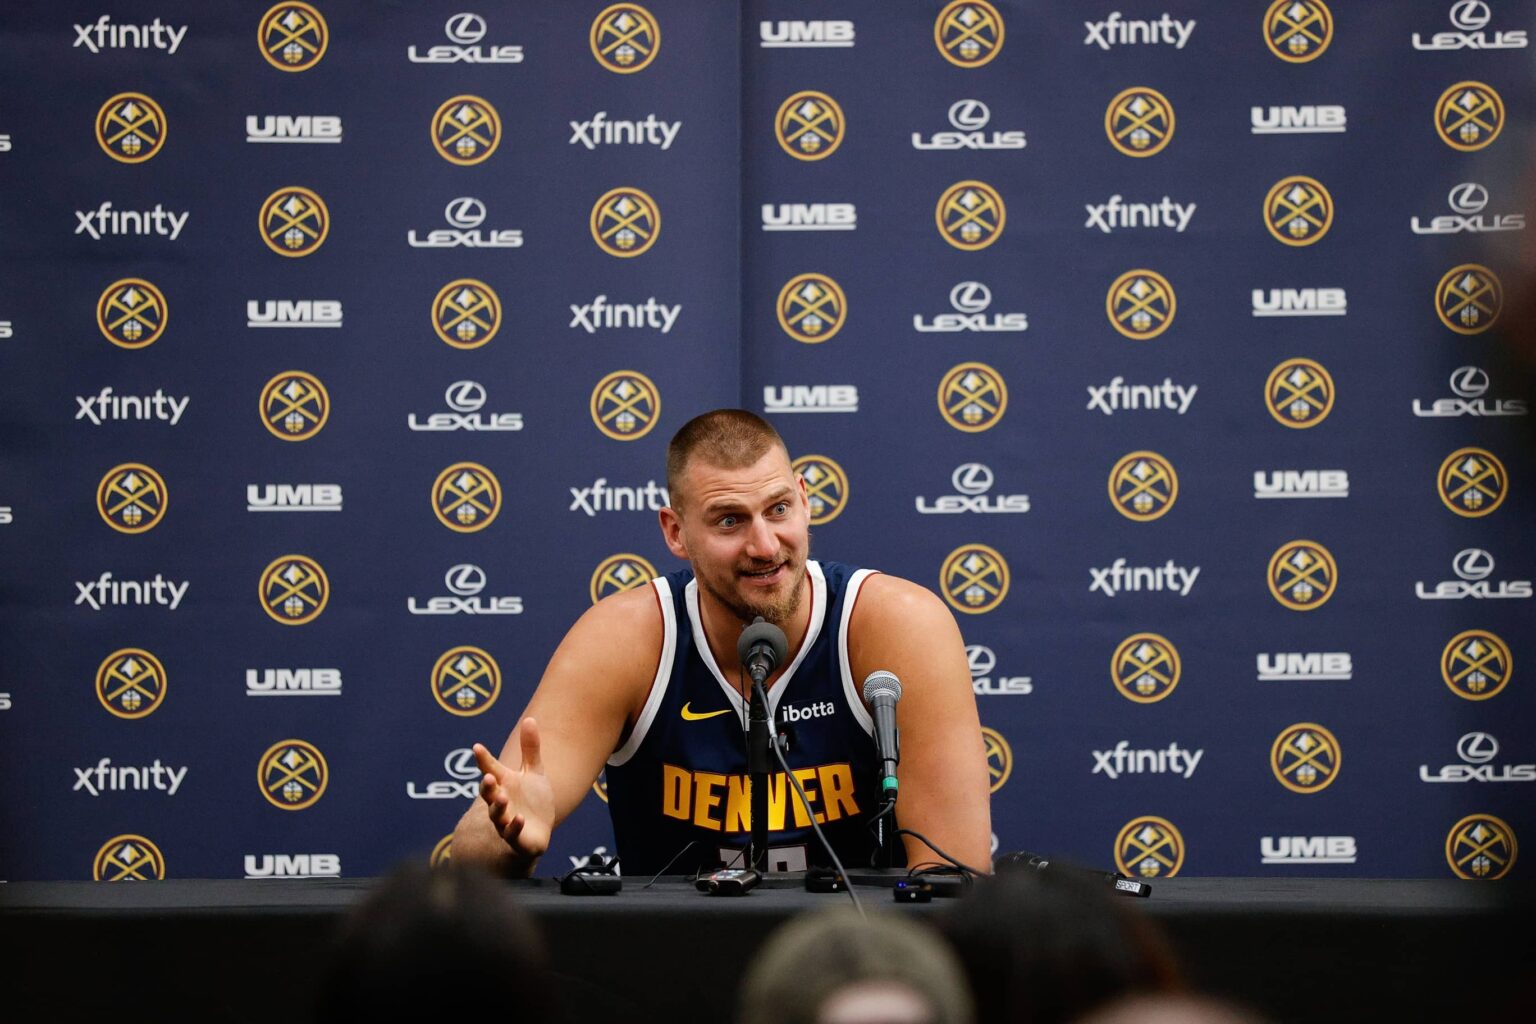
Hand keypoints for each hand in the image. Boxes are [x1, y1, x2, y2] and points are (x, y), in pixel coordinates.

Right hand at [473, 718, 555, 863]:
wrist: (540, 830)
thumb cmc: (533, 800)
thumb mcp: (534, 771)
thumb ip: (530, 748)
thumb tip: (529, 718)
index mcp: (503, 784)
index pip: (490, 769)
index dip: (483, 759)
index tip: (476, 747)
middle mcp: (501, 802)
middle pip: (489, 794)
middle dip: (487, 786)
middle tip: (488, 777)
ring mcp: (507, 822)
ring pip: (497, 815)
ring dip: (498, 807)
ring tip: (501, 797)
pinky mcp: (517, 839)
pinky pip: (513, 835)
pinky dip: (514, 827)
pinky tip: (520, 819)